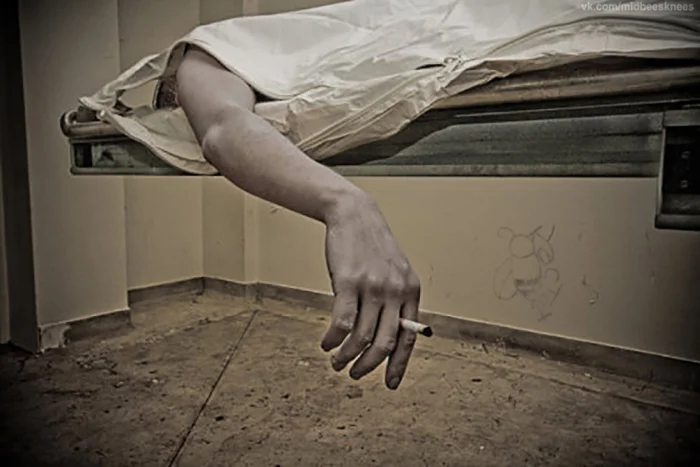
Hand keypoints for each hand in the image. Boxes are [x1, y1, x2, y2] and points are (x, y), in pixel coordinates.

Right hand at [320, 192, 420, 389]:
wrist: (355, 215)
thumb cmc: (372, 247)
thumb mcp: (395, 273)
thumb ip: (395, 302)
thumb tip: (388, 337)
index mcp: (410, 292)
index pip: (409, 337)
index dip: (399, 364)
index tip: (390, 383)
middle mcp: (395, 292)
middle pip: (385, 343)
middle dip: (369, 366)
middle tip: (355, 374)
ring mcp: (373, 287)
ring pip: (361, 337)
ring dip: (346, 356)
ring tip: (337, 363)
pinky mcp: (349, 282)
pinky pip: (342, 322)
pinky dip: (332, 339)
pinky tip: (326, 344)